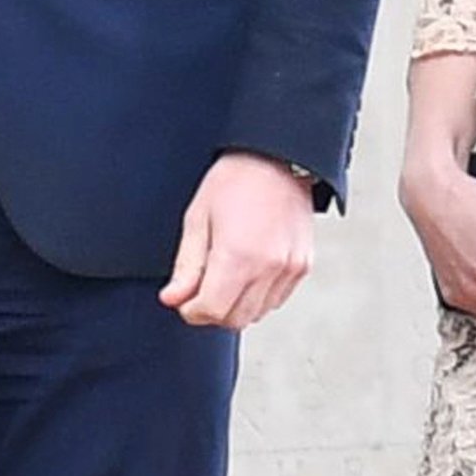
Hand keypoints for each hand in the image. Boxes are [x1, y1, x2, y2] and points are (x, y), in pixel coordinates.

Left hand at [159, 152, 315, 330]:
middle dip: (212, 311)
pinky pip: (276, 300)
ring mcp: (290, 268)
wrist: (278, 156)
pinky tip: (248, 271)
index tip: (183, 297)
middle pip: (234, 319)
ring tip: (226, 275)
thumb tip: (172, 299)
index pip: (211, 311)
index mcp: (239, 256)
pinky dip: (259, 296)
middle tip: (201, 289)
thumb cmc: (235, 179)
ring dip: (236, 305)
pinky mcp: (302, 265)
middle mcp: (269, 267)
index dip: (190, 310)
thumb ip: (186, 266)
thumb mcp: (198, 217)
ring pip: (257, 313)